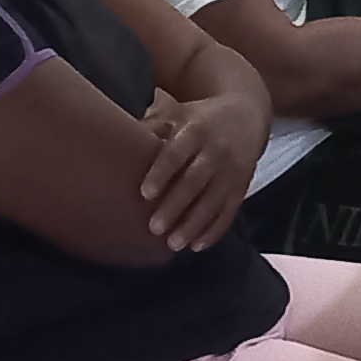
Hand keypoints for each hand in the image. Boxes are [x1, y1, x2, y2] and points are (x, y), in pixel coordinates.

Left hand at [134, 85, 269, 252]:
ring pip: (213, 201)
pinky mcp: (242, 185)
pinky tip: (197, 246)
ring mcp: (232, 170)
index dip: (161, 174)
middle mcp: (216, 151)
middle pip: (194, 182)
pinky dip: (214, 230)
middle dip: (175, 207)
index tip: (145, 194)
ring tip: (173, 244)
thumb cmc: (199, 119)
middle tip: (154, 229)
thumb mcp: (176, 114)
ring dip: (193, 225)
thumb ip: (150, 128)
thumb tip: (113, 143)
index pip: (175, 154)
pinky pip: (229, 211)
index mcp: (195, 130)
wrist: (247, 114)